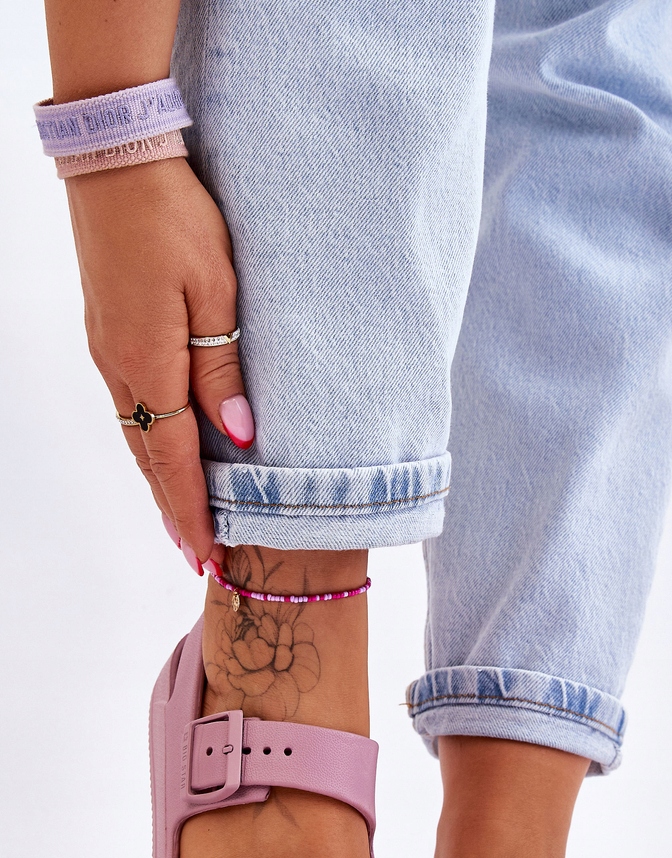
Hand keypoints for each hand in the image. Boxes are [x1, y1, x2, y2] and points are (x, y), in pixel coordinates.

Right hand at [65, 156, 253, 564]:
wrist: (117, 161)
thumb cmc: (176, 218)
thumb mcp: (217, 291)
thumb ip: (224, 369)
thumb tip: (238, 438)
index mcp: (148, 364)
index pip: (173, 461)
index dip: (191, 513)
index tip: (207, 558)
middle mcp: (120, 368)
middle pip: (149, 460)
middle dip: (174, 512)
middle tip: (199, 558)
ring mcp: (108, 352)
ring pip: (138, 436)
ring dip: (161, 483)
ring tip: (185, 521)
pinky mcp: (108, 334)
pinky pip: (132, 407)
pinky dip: (150, 444)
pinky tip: (166, 455)